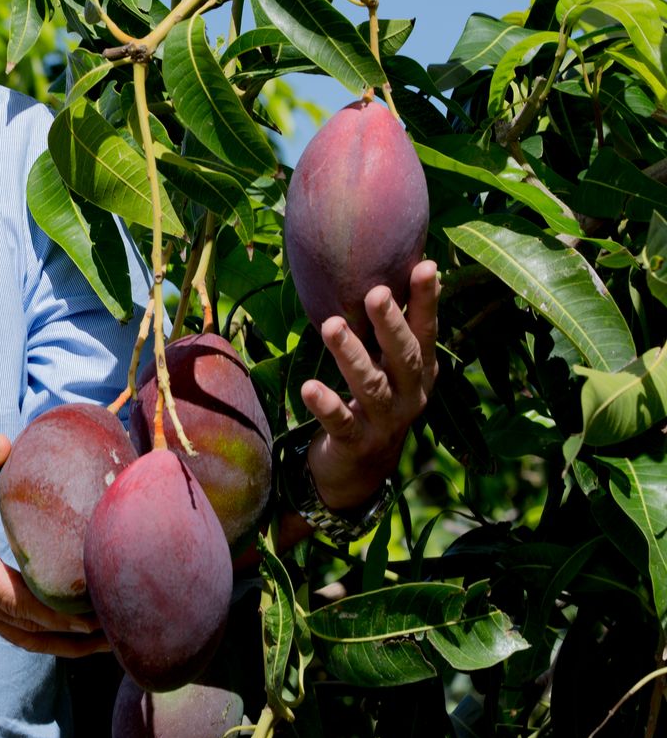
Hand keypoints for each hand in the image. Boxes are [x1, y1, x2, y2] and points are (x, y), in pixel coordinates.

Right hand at [0, 434, 107, 657]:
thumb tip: (6, 443)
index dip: (62, 616)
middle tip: (124, 628)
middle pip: (36, 631)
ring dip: (70, 645)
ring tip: (110, 638)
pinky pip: (18, 633)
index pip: (21, 603)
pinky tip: (74, 631)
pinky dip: (49, 637)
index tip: (98, 616)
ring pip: (29, 639)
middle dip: (81, 636)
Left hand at [301, 260, 440, 510]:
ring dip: (351, 355)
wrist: (361, 472)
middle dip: (390, 324)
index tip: (425, 265)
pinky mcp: (357, 443)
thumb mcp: (387, 369)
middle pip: (403, 356)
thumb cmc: (372, 404)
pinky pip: (341, 422)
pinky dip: (326, 405)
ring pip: (370, 386)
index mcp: (420, 372)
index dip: (427, 301)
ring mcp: (385, 422)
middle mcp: (410, 395)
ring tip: (332, 326)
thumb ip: (388, 333)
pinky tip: (309, 387)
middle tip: (375, 292)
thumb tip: (381, 274)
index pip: (426, 331)